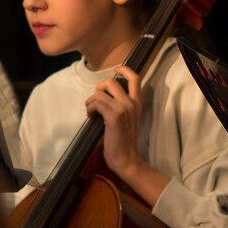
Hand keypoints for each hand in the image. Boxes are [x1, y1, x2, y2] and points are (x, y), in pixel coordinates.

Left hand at [86, 67, 143, 181]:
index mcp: (137, 103)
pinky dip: (89, 108)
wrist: (126, 158)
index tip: (116, 70)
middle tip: (96, 101)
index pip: (135, 78)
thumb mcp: (126, 119)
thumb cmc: (122, 140)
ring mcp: (123, 108)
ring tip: (91, 112)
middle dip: (98, 88)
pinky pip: (96, 103)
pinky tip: (91, 116)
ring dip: (91, 101)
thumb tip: (103, 95)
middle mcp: (131, 103)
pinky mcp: (113, 116)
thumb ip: (120, 105)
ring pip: (100, 92)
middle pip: (111, 81)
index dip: (124, 69)